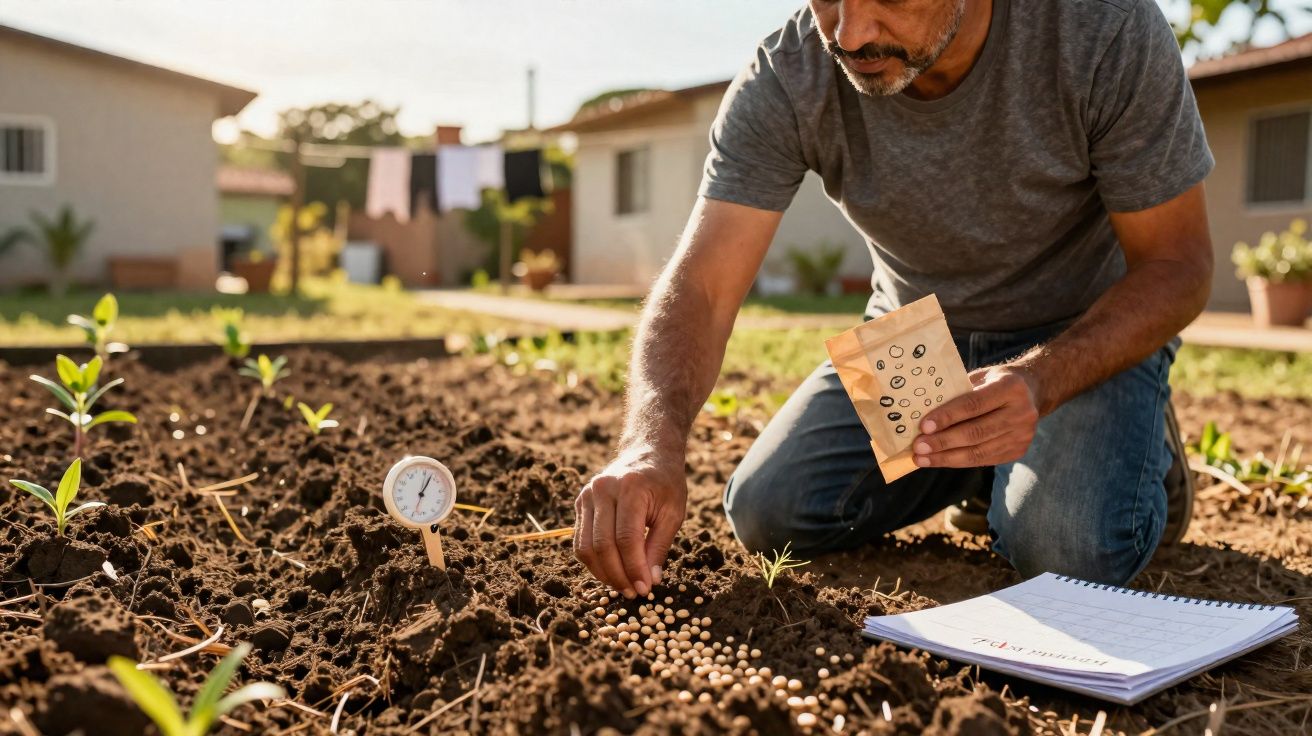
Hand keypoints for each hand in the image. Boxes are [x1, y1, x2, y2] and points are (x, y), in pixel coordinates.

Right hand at [574, 446, 687, 598]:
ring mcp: (587, 495)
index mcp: (630, 488)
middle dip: (618, 575)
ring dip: (603, 573)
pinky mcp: (580, 502)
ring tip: (622, 586)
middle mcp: (603, 489)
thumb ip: (659, 547)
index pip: (626, 538)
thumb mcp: (673, 513)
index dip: (634, 568)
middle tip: (633, 593)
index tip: (644, 589)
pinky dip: (593, 561)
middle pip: (602, 545)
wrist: (647, 453)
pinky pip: (580, 540)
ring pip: (586, 546)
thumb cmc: (665, 484)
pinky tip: (610, 572)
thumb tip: (649, 582)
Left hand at [913, 364, 1041, 467]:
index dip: (947, 417)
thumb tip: (921, 410)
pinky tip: (939, 460)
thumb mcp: (980, 377)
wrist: (1031, 392)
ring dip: (946, 457)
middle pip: (976, 432)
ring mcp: (1023, 435)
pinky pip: (983, 460)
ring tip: (922, 458)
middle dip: (943, 442)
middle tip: (918, 447)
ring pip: (978, 452)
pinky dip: (958, 461)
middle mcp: (1021, 412)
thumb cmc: (993, 382)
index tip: (923, 426)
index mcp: (1010, 387)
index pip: (973, 404)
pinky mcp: (1019, 451)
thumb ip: (957, 391)